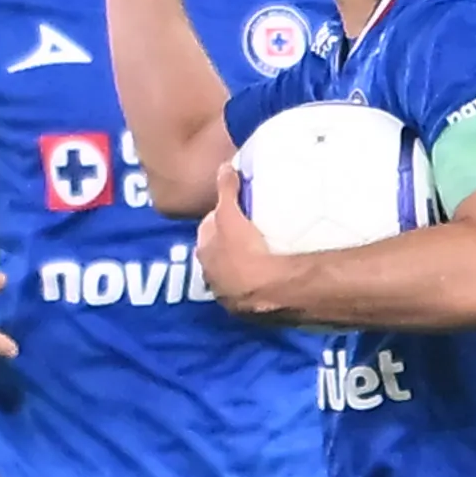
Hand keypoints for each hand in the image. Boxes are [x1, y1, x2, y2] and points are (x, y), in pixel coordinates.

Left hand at [194, 197, 308, 320]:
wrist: (269, 290)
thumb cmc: (245, 251)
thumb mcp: (231, 216)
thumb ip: (226, 190)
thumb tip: (225, 167)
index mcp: (204, 252)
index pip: (207, 229)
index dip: (220, 217)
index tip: (235, 209)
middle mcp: (211, 275)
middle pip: (218, 252)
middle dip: (228, 241)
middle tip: (249, 229)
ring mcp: (228, 294)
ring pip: (232, 273)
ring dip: (241, 264)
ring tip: (261, 252)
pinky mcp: (248, 309)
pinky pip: (250, 290)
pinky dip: (257, 282)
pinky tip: (271, 275)